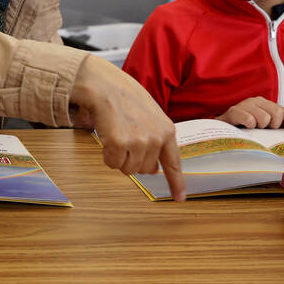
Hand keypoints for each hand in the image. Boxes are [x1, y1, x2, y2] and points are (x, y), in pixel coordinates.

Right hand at [70, 55, 184, 200]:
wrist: (104, 84)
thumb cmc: (124, 96)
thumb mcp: (150, 114)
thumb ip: (156, 138)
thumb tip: (152, 167)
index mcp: (167, 130)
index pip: (174, 163)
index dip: (176, 183)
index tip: (179, 198)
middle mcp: (156, 138)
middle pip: (145, 170)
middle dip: (134, 160)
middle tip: (125, 139)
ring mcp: (138, 142)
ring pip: (127, 169)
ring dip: (119, 157)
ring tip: (116, 134)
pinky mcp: (119, 144)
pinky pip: (112, 164)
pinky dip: (106, 155)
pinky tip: (107, 136)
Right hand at [217, 97, 283, 129]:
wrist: (221, 129)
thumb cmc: (245, 128)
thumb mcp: (263, 126)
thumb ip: (280, 126)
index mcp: (264, 103)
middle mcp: (256, 101)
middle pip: (277, 113)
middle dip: (274, 125)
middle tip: (265, 129)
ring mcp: (245, 105)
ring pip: (264, 118)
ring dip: (260, 127)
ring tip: (253, 128)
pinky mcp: (234, 111)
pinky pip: (250, 120)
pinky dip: (250, 126)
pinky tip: (245, 127)